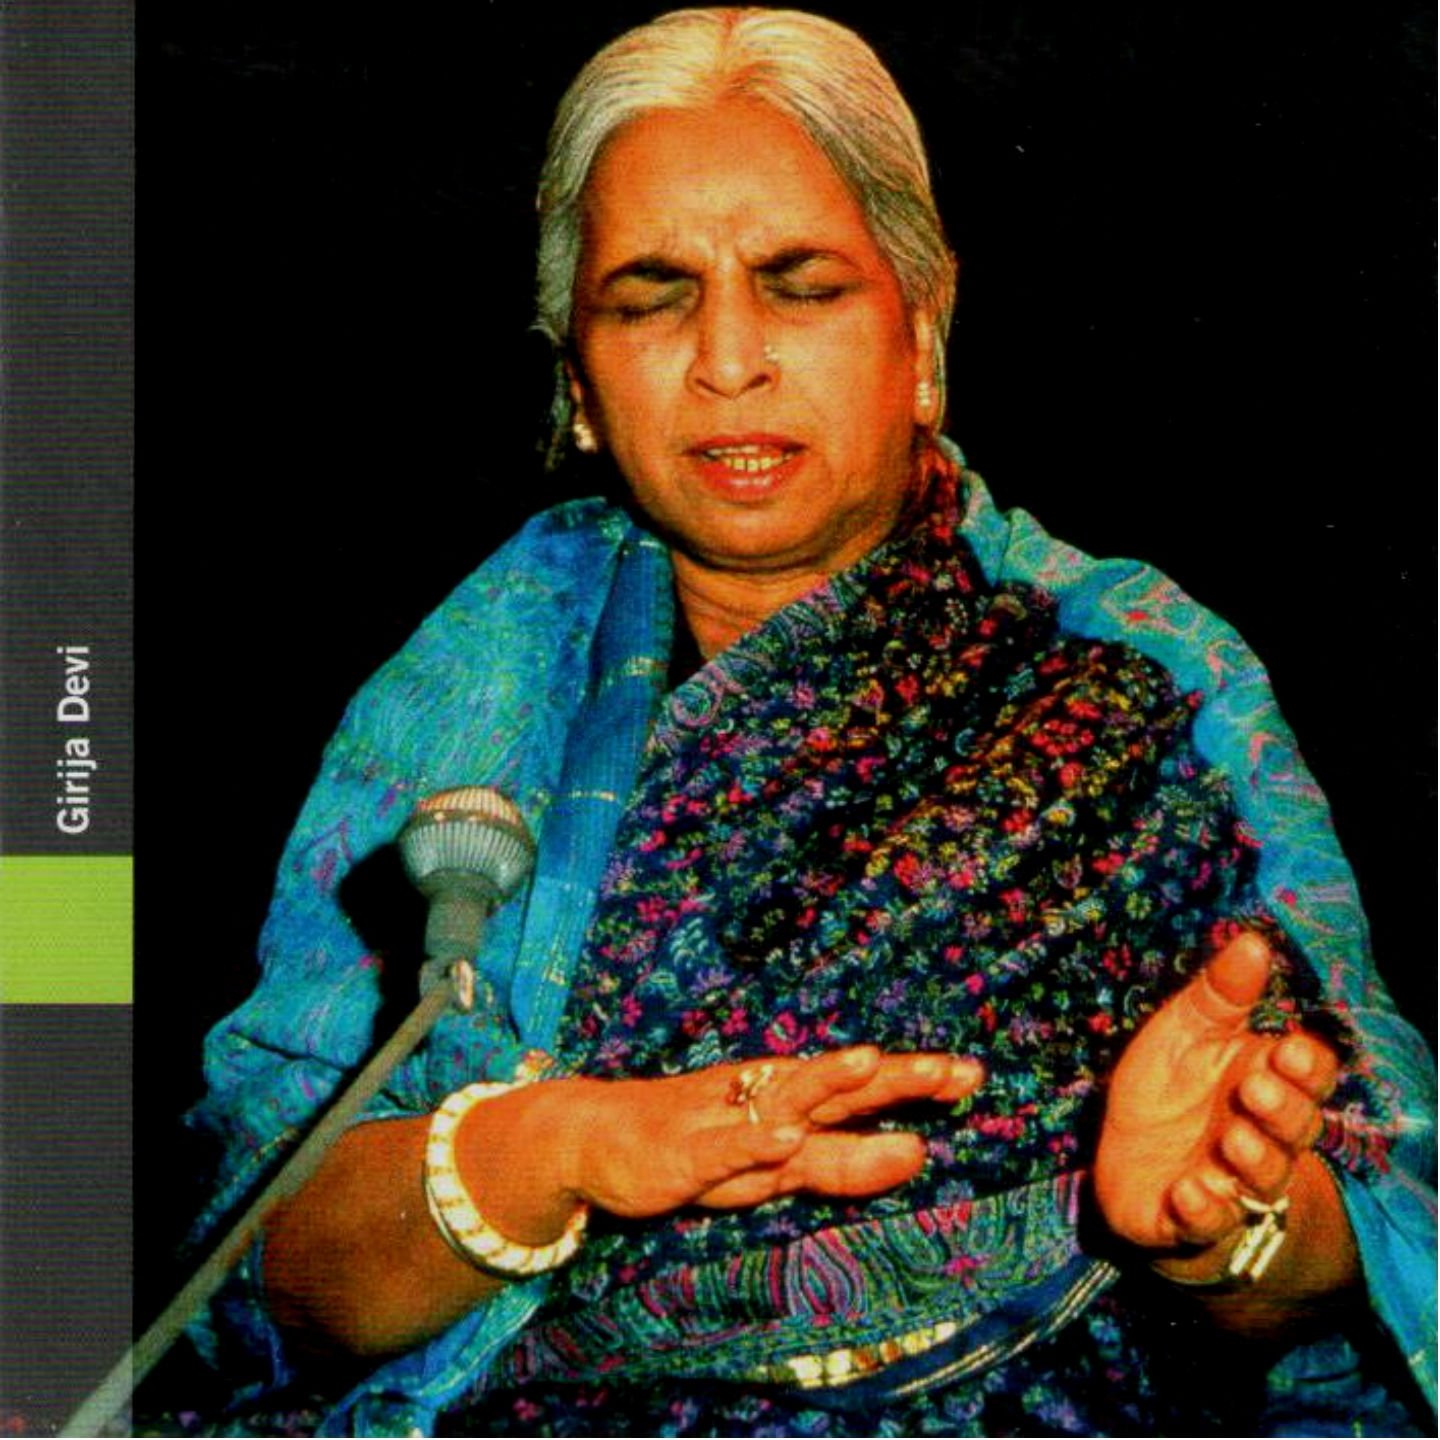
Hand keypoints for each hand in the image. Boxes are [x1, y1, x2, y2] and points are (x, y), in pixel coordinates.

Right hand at [565, 1046, 982, 1217]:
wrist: (597, 1139)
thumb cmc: (699, 1149)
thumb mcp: (780, 1168)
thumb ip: (844, 1162)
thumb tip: (918, 1152)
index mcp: (792, 1101)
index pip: (864, 1092)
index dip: (915, 1082)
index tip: (971, 1074)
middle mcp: (767, 1102)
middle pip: (839, 1087)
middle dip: (893, 1077)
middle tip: (953, 1068)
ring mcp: (727, 1124)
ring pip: (785, 1101)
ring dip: (826, 1081)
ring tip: (870, 1064)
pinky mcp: (687, 1152)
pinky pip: (726, 1149)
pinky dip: (754, 1143)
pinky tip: (784, 1137)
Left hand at [1094, 932, 1338, 1266]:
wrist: (1135, 1167)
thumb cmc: (1171, 1090)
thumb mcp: (1186, 1032)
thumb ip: (1219, 993)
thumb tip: (1251, 940)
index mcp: (1264, 1082)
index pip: (1308, 1075)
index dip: (1306, 1067)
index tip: (1288, 1050)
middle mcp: (1259, 1137)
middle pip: (1295, 1127)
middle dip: (1283, 1110)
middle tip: (1257, 1089)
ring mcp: (1229, 1182)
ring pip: (1261, 1178)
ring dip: (1252, 1159)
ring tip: (1233, 1139)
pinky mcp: (1188, 1219)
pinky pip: (1206, 1221)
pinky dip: (1201, 1209)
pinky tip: (1189, 1191)